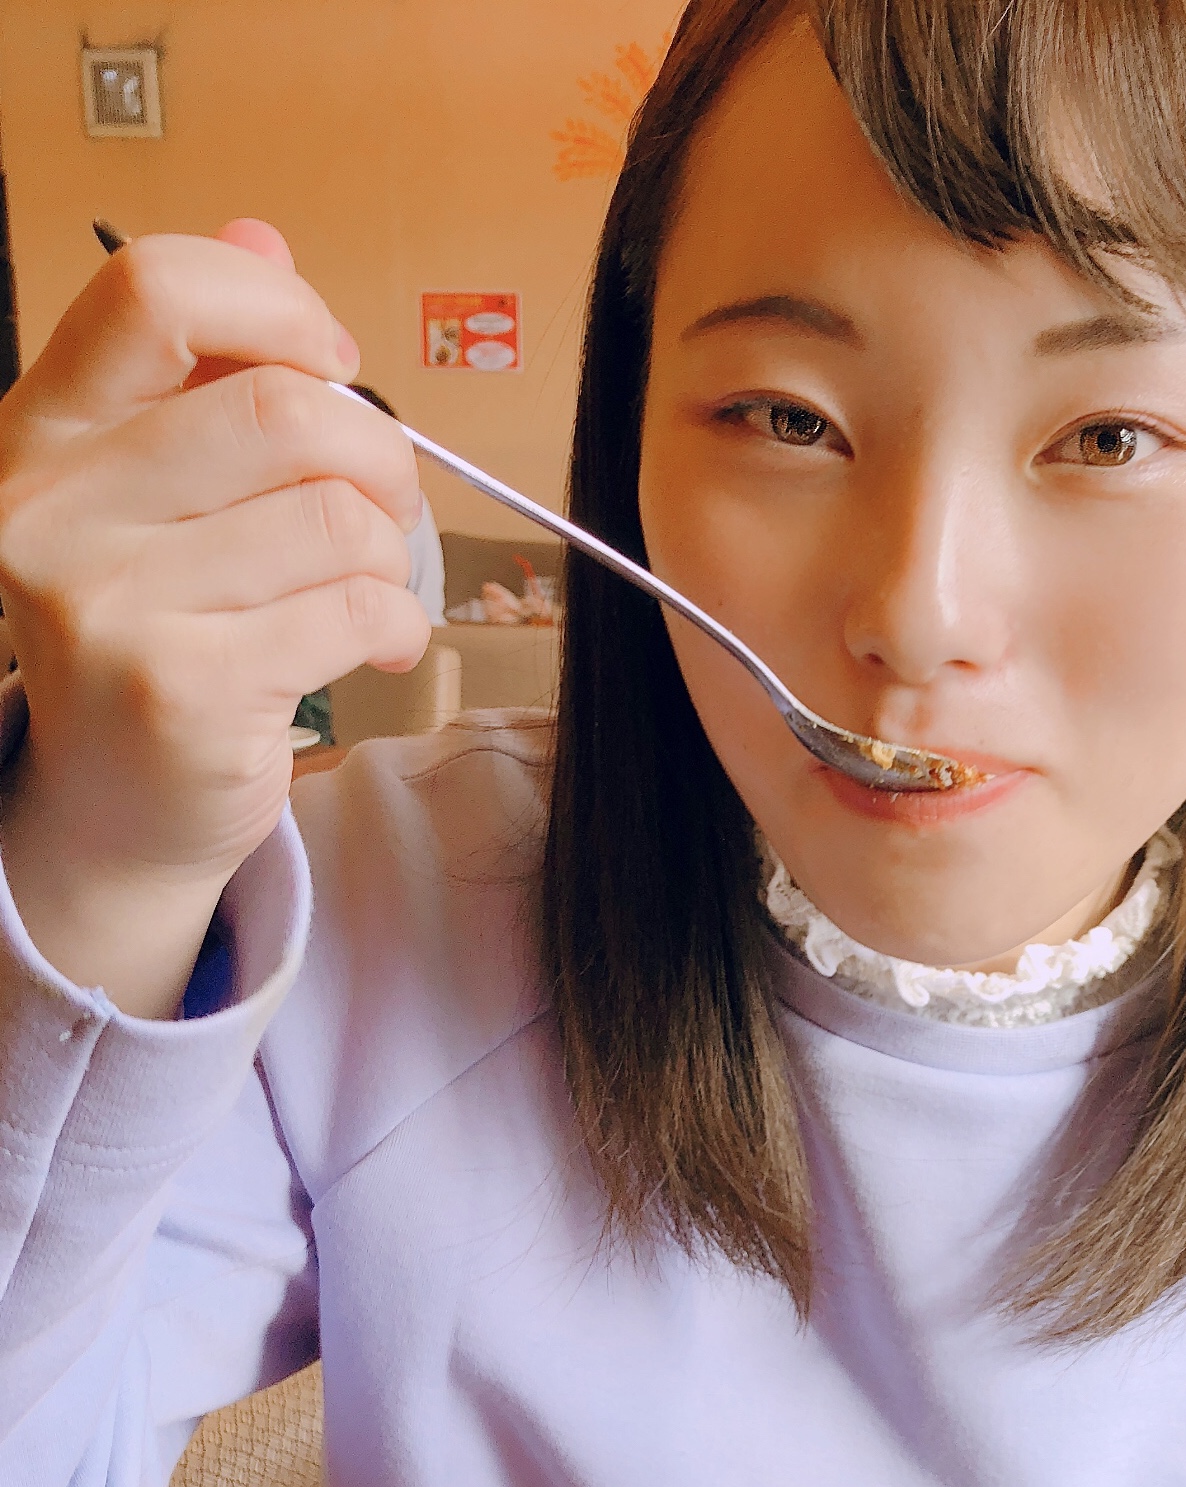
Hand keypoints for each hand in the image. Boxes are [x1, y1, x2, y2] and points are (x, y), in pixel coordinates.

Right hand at [0, 219, 427, 1013]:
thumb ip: (201, 367)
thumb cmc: (156, 629)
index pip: (156, 291)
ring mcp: (109, 606)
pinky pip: (350, 612)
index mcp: (41, 431)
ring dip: (388, 550)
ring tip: (371, 583)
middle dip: (376, 450)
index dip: (279, 309)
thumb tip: (262, 233)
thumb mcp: (153, 486)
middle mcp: (53, 511)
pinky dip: (396, 623)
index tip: (330, 366)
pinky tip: (377, 641)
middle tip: (388, 497)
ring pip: (330, 518)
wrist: (116, 807)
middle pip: (277, 409)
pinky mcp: (181, 691)